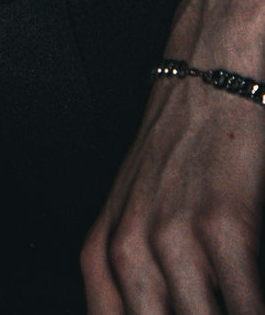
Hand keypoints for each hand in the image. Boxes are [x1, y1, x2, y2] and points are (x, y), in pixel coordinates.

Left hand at [82, 0, 264, 313]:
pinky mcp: (224, 220)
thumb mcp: (139, 207)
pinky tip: (255, 308)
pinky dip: (252, 310)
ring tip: (234, 310)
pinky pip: (246, 302)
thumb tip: (150, 304)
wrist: (212, 64)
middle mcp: (131, 246)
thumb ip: (136, 277)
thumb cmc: (182, 145)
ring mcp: (174, 235)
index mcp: (105, 249)